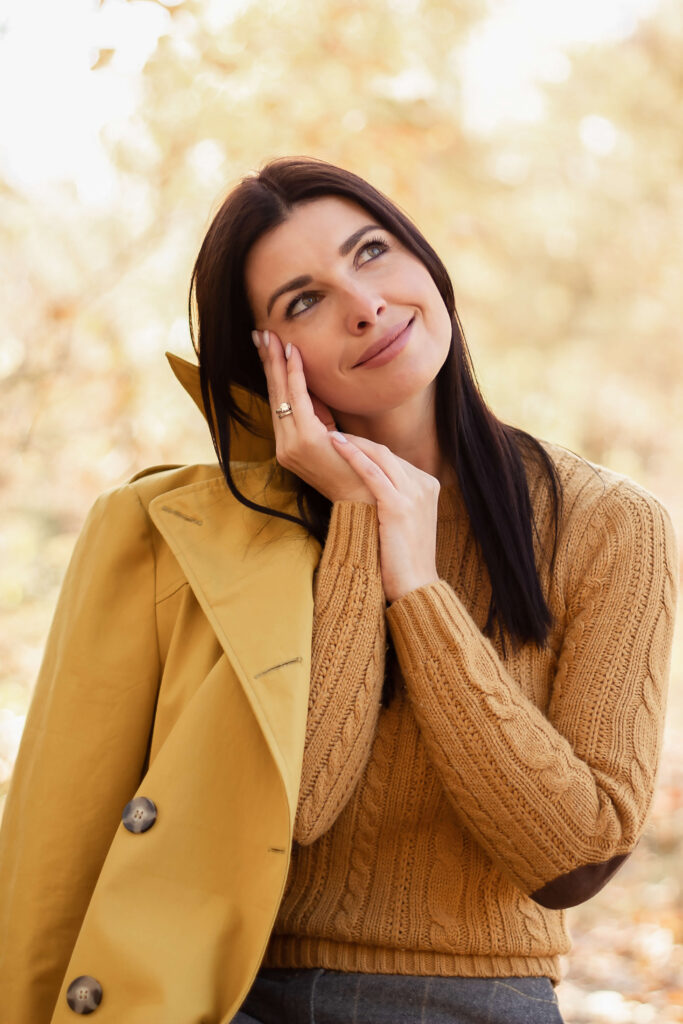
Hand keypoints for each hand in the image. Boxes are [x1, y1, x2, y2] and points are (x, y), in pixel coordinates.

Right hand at [253, 329, 375, 505]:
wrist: (364, 501)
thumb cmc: (356, 470)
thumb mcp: (334, 437)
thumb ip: (321, 416)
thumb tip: (313, 388)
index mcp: (289, 446)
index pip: (277, 402)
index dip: (272, 373)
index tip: (268, 347)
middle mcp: (284, 446)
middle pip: (273, 395)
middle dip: (267, 362)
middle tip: (261, 333)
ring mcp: (291, 446)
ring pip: (281, 394)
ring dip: (277, 362)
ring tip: (271, 336)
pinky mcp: (306, 442)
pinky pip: (298, 401)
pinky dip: (295, 376)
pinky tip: (292, 354)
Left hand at [329, 431, 440, 602]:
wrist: (415, 586)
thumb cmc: (403, 559)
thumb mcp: (404, 521)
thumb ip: (394, 499)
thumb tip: (369, 487)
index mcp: (427, 486)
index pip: (393, 459)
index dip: (366, 448)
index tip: (345, 442)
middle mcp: (424, 485)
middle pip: (386, 453)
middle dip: (358, 441)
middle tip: (332, 432)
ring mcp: (414, 494)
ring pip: (379, 456)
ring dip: (352, 443)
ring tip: (329, 435)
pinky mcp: (398, 506)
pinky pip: (372, 473)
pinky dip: (352, 456)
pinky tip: (335, 445)